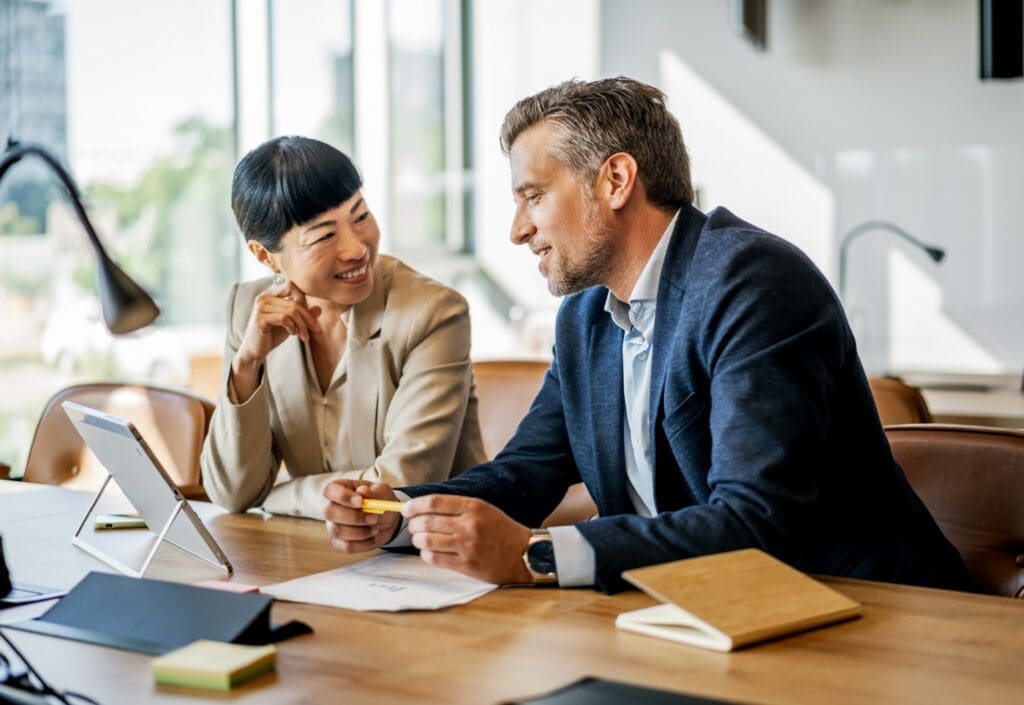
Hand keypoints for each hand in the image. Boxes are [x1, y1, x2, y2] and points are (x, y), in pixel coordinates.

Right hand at [232, 280, 321, 397]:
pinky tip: (293, 334)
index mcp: (270, 294)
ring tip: (304, 336)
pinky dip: (293, 327)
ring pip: (291, 311)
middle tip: (315, 329)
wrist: (254, 351)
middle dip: (308, 317)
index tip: (309, 315)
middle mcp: (264, 297)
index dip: (303, 299)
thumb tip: (319, 309)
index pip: (291, 286)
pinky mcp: (260, 318)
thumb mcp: (292, 324)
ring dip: (302, 325)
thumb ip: (303, 315)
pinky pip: (284, 318)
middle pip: (295, 302)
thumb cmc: (272, 335)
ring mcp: (260, 307)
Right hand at [323, 480, 401, 552]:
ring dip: (362, 531)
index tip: (361, 501)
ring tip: (377, 527)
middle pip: (330, 512)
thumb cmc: (381, 501)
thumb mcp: (383, 492)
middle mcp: (332, 507)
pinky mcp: (339, 543)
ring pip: (338, 531)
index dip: (342, 496)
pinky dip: (365, 543)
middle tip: (374, 518)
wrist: (388, 519)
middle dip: (354, 517)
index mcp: (340, 488)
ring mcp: (333, 526)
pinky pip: (347, 546)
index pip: (330, 490)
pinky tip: (373, 536)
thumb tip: (363, 491)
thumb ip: (374, 491)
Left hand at [404, 495, 532, 584]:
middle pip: (426, 522)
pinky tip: (429, 551)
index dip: (415, 505)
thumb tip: (425, 506)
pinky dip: (426, 554)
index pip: (434, 502)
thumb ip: (458, 507)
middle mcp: (469, 525)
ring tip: (420, 539)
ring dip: (417, 540)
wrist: (525, 554)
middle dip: (413, 524)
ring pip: (426, 541)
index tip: (406, 508)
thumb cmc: (502, 530)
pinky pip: (435, 559)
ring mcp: (467, 547)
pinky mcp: (466, 565)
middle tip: (413, 526)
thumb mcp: (484, 509)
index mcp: (473, 507)